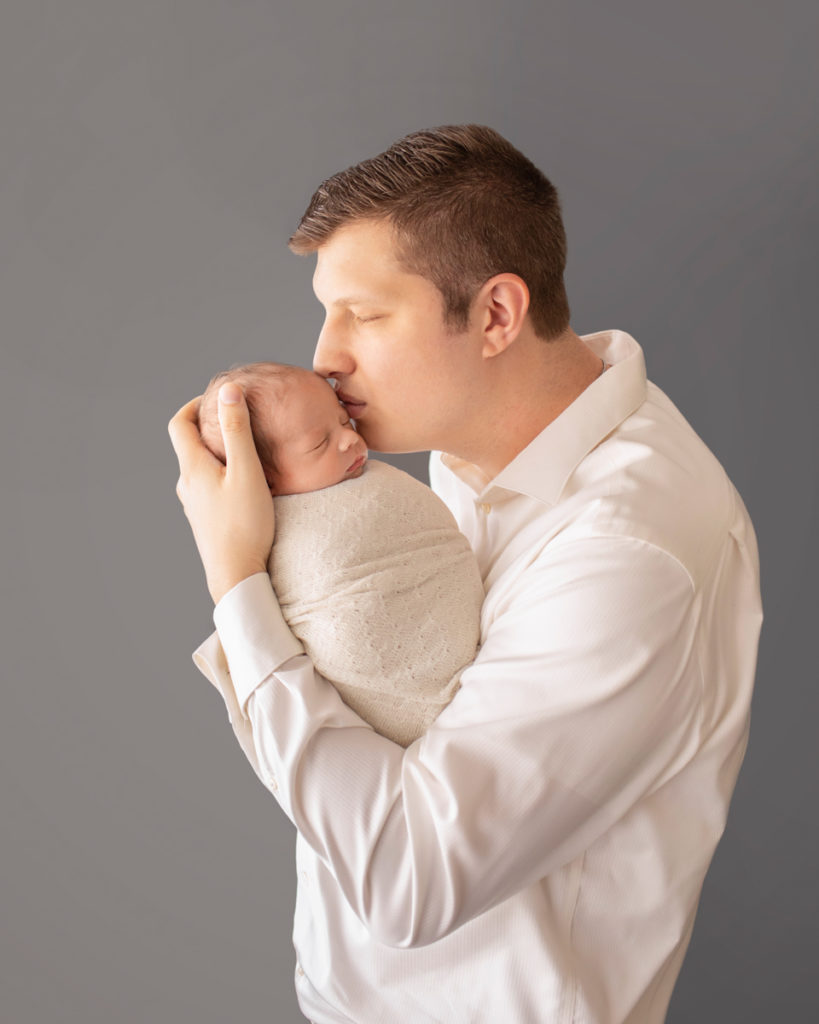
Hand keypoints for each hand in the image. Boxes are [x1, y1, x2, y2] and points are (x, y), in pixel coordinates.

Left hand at [169, 383, 274, 604]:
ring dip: (218, 452)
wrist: (236, 575)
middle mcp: (187, 484)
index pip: (179, 423)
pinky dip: (221, 474)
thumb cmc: (244, 524)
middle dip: (209, 426)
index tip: (217, 398)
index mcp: (192, 467)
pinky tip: (245, 483)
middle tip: (238, 420)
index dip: (194, 404)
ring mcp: (194, 505)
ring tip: (246, 450)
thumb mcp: (246, 471)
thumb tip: (227, 390)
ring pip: (200, 467)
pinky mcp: (204, 520)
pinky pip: (208, 486)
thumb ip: (237, 430)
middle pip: (189, 444)